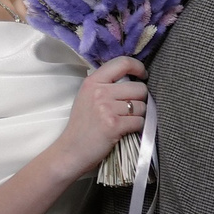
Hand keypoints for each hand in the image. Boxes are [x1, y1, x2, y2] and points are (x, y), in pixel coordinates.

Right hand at [53, 56, 146, 173]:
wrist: (70, 151)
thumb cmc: (82, 125)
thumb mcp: (87, 97)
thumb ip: (105, 85)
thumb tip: (133, 78)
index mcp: (93, 81)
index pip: (122, 63)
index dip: (138, 67)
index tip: (142, 75)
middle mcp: (100, 92)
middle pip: (139, 88)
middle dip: (139, 99)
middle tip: (128, 109)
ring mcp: (106, 108)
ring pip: (142, 106)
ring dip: (138, 115)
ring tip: (124, 121)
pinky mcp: (114, 125)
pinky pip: (139, 121)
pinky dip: (136, 127)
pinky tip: (124, 130)